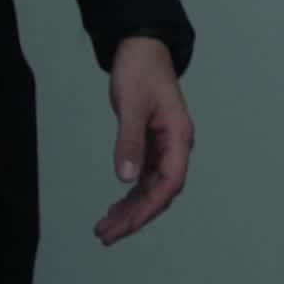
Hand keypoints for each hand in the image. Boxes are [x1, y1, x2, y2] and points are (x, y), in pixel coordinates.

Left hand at [95, 37, 195, 244]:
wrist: (142, 47)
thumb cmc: (141, 70)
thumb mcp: (131, 105)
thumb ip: (129, 141)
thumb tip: (125, 178)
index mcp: (179, 136)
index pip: (170, 181)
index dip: (150, 207)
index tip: (128, 225)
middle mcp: (175, 146)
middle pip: (159, 191)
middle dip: (135, 216)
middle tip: (106, 236)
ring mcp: (164, 147)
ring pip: (150, 188)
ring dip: (129, 210)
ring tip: (104, 230)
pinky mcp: (151, 144)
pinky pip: (143, 178)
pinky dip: (129, 195)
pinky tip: (113, 207)